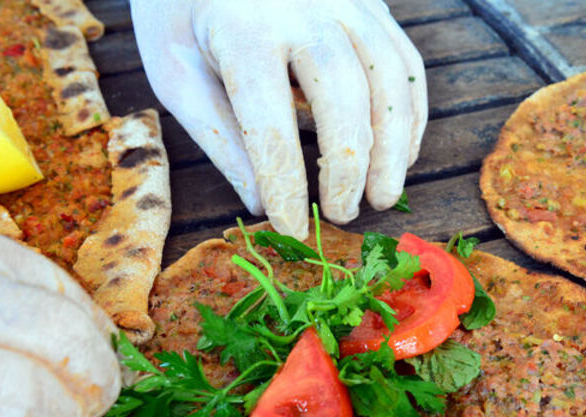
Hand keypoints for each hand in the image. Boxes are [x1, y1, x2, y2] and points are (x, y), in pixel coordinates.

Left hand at [131, 0, 427, 238]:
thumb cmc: (184, 9)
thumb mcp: (176, 70)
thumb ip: (218, 134)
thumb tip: (261, 200)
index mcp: (243, 27)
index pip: (269, 121)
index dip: (284, 182)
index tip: (290, 225)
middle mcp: (304, 7)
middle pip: (343, 97)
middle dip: (348, 167)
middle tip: (343, 215)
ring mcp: (347, 0)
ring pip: (388, 81)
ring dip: (394, 148)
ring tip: (384, 196)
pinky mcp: (372, 2)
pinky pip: (405, 62)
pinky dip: (410, 114)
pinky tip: (402, 154)